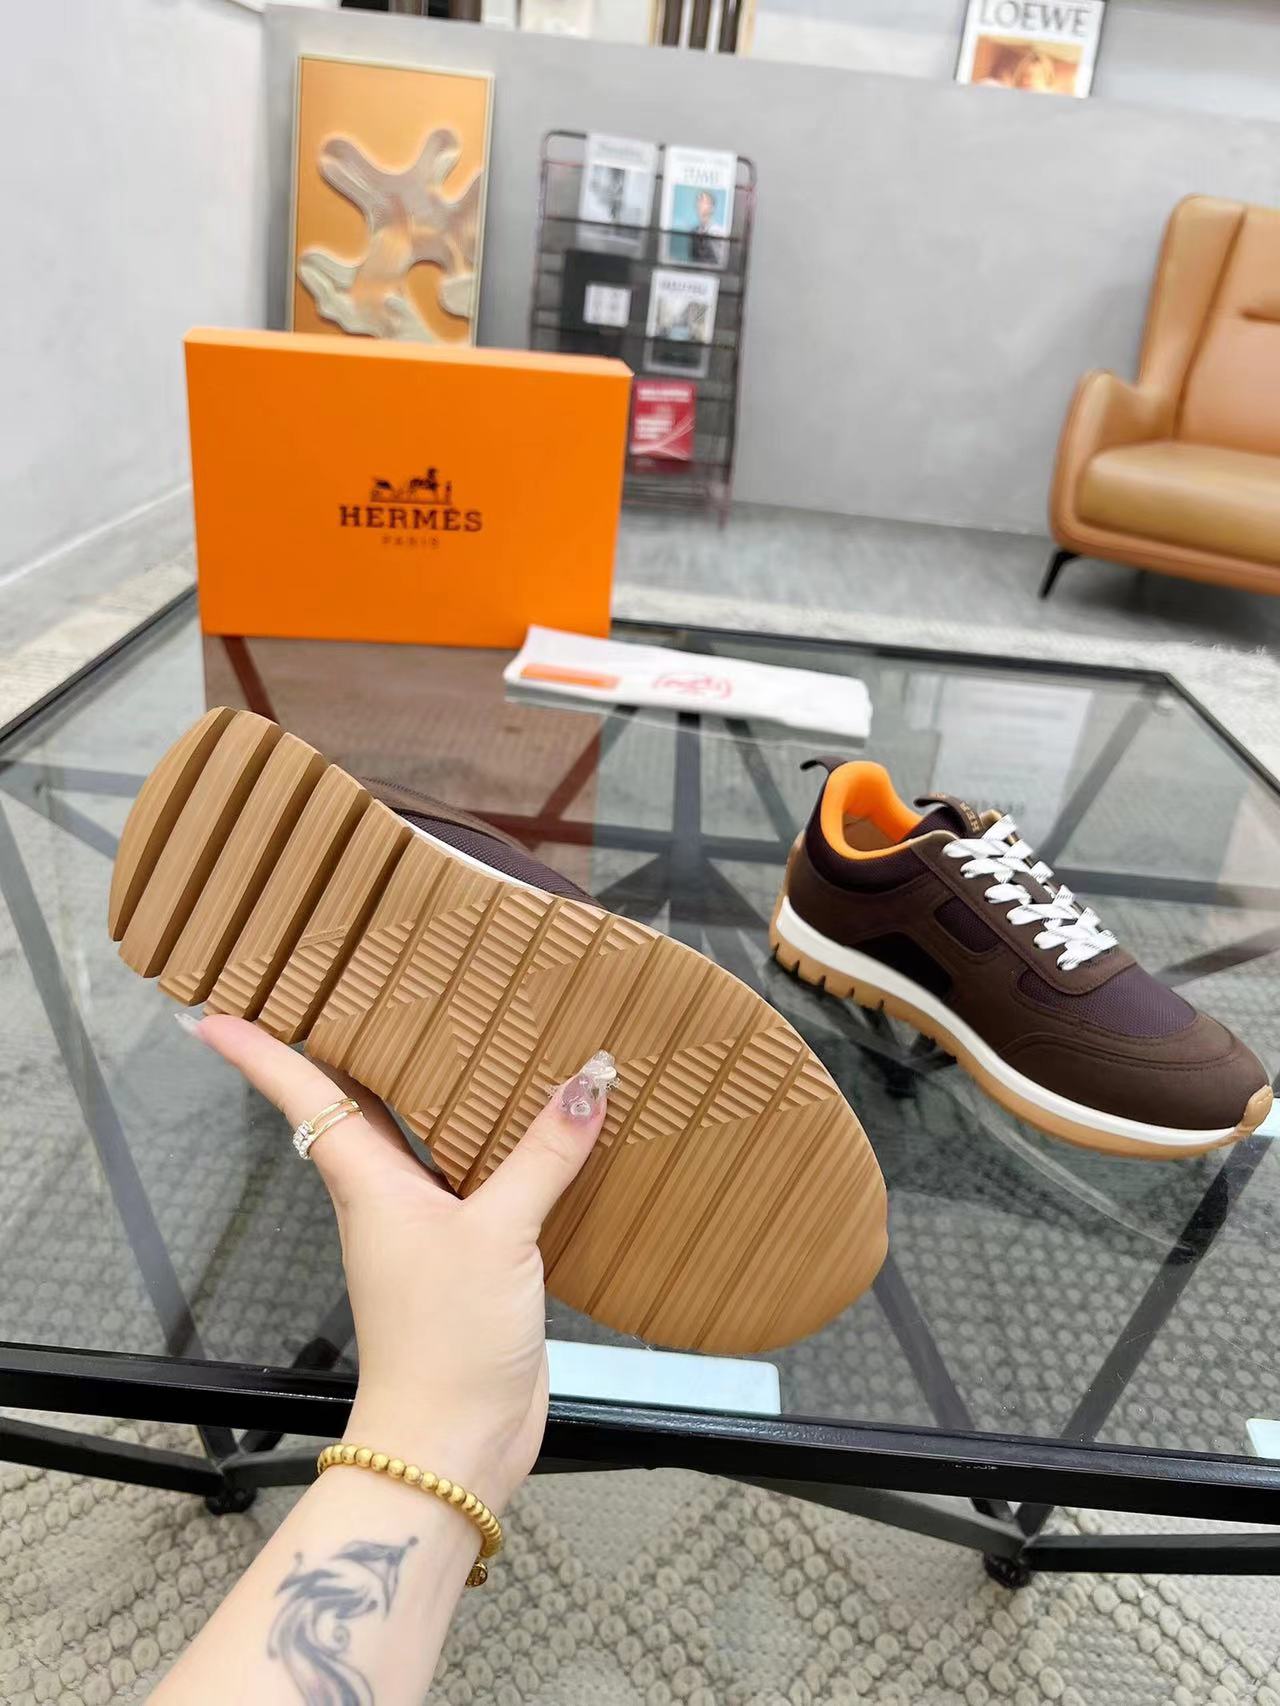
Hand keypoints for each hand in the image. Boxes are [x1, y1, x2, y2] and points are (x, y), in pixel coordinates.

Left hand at [189, 1014, 613, 1513]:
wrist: (453, 1444)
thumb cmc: (444, 1346)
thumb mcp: (498, 1234)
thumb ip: (543, 1154)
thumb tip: (588, 1082)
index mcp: (369, 1182)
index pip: (303, 1097)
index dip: (259, 1053)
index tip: (215, 1015)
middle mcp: (388, 1200)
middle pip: (358, 1109)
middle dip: (349, 1052)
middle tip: (356, 993)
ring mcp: (427, 1231)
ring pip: (420, 1142)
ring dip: (431, 1096)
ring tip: (452, 1040)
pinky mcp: (471, 1259)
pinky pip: (478, 1184)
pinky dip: (500, 1149)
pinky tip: (535, 1134)